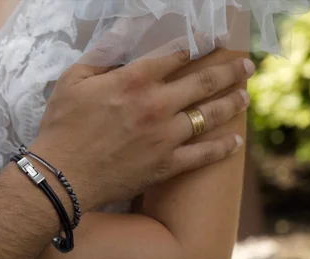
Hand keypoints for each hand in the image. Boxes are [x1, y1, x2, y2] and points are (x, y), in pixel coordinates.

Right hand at [34, 43, 252, 208]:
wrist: (62, 177)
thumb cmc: (62, 126)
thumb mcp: (74, 79)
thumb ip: (104, 54)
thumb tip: (126, 30)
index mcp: (135, 80)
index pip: (176, 56)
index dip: (197, 46)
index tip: (212, 42)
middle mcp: (157, 105)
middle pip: (204, 82)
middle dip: (230, 71)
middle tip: (247, 66)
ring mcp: (166, 137)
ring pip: (210, 116)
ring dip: (232, 103)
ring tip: (245, 96)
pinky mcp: (167, 165)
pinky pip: (203, 155)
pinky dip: (223, 148)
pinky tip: (236, 141)